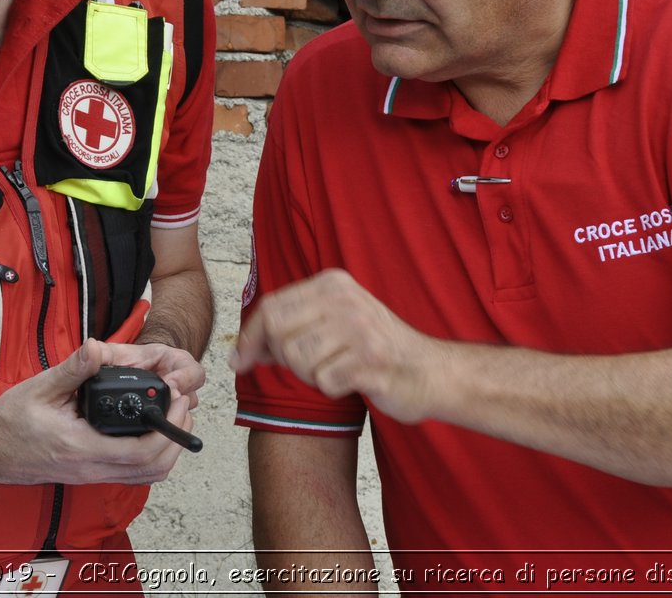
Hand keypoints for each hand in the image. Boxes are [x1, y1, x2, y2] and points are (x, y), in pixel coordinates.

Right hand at [0, 339, 202, 487]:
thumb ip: (73, 369)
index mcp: (81, 447)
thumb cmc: (10, 420)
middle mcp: (90, 468)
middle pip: (153, 469)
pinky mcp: (90, 474)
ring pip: (145, 476)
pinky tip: (150, 429)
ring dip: (167, 449)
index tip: (177, 399)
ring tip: (170, 416)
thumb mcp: (40, 387)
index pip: (141, 450)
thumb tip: (97, 347)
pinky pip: (131, 473)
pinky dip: (151, 456)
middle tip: (181, 406)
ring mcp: (91, 475)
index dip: (168, 426)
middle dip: (176, 437)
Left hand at [230, 269, 440, 424]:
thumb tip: (240, 351)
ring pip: (297, 359)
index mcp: (333, 284)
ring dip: (310, 375)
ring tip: (337, 369)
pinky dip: (332, 389)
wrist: (430, 372)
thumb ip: (290, 330)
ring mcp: (360, 328)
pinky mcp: (371, 361)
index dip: (250, 337)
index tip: (240, 361)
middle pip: (278, 331)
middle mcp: (345, 299)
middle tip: (308, 366)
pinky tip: (353, 381)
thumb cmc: (374, 351)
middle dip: (281, 357)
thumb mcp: (333, 324)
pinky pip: (324, 382)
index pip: (271, 306)